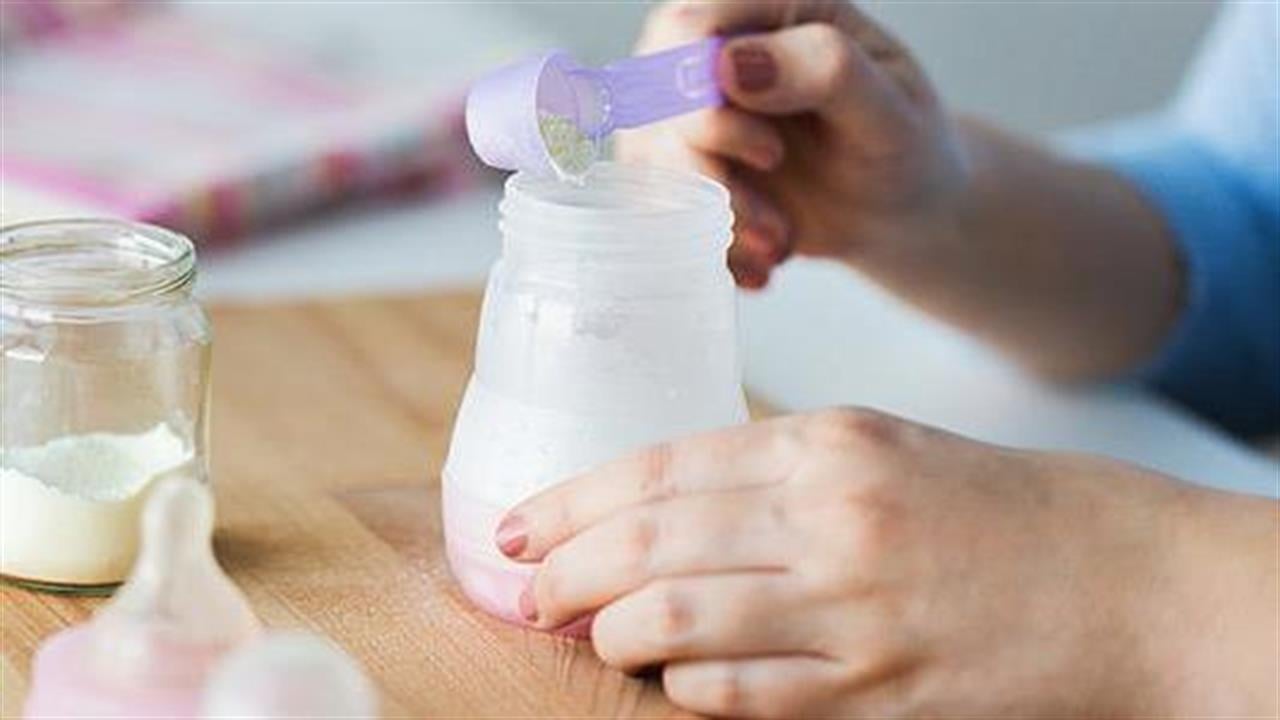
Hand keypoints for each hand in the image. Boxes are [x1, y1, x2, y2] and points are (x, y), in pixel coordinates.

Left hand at [496, 409, 1277, 717]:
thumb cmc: (991, 510)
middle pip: (650, 542)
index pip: (661, 466)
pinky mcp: (879, 690)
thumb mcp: (878, 451)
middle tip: (526, 590)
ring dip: (612, 632)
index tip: (519, 525)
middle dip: (565, 570)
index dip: (573, 500)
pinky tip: (670, 679)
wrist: (1121, 579)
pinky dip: (687, 687)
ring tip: (588, 635)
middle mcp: (832, 516)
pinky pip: (743, 694)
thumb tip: (654, 508)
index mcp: (827, 444)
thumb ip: (769, 472)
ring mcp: (854, 608)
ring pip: (678, 619)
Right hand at [618, 1, 966, 288]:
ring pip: (650, 161)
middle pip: (652, 99)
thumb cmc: (905, 146)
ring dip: (714, 221)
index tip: (769, 154)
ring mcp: (689, 112)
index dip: (704, 98)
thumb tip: (731, 64)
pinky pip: (659, 209)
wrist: (901, 208)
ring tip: (780, 246)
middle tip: (777, 226)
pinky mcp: (681, 168)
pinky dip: (711, 248)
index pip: (685, 31)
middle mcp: (715, 52)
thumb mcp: (889, 109)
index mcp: (770, 12)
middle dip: (709, 176)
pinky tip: (761, 264)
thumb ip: (823, 70)